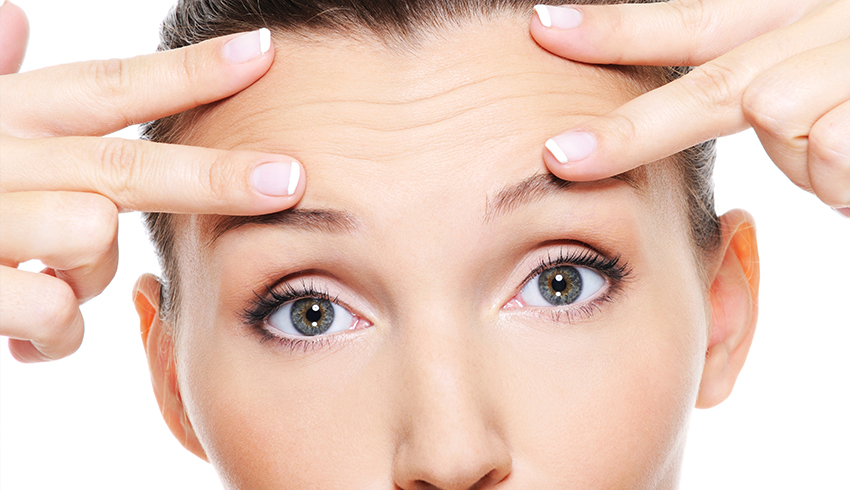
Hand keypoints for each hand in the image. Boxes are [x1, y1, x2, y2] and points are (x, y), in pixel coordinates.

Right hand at [0, 3, 303, 361]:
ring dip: (86, 269)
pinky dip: (52, 330)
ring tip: (46, 271)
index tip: (264, 53)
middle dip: (213, 175)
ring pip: (86, 237)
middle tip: (290, 178)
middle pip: (124, 165)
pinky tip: (24, 324)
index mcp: (7, 117)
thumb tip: (12, 16)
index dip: (189, 71)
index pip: (108, 86)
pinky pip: (51, 314)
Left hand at [530, 0, 849, 215]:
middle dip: (631, 129)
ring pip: (774, 109)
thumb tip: (742, 114)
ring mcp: (847, 54)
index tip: (544, 27)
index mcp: (800, 18)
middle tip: (559, 156)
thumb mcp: (831, 82)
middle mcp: (822, 21)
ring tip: (849, 160)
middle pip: (712, 78)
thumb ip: (772, 90)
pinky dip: (843, 175)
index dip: (618, 31)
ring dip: (804, 158)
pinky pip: (825, 144)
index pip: (697, 22)